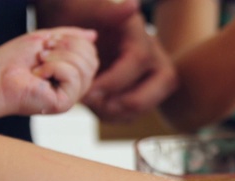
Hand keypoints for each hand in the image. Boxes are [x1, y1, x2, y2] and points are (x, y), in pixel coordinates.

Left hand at [0, 28, 98, 115]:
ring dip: (58, 58)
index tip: (48, 43)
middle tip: (43, 53)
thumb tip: (93, 35)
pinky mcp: (65, 103)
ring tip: (39, 63)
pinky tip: (38, 75)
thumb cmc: (15, 60)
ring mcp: (72, 95)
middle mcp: (76, 85)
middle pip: (92, 59)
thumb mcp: (46, 38)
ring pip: (85, 68)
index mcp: (74, 71)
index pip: (91, 52)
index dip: (72, 41)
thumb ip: (70, 36)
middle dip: (66, 47)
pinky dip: (53, 68)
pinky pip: (73, 77)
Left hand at [34, 0, 177, 122]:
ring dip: (114, 112)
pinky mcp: (143, 93)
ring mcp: (152, 77)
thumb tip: (133, 6)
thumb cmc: (79, 14)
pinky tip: (93, 104)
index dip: (114, 80)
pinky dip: (112, 115)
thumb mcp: (88, 7)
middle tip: (90, 104)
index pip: (139, 60)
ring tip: (88, 102)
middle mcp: (155, 57)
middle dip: (120, 103)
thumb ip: (108, 9)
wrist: (78, 25)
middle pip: (155, 88)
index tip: (87, 90)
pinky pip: (133, 114)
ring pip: (142, 107)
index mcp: (141, 35)